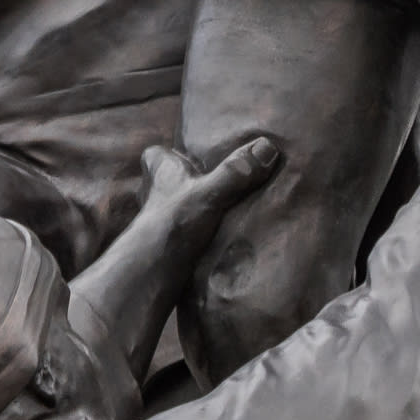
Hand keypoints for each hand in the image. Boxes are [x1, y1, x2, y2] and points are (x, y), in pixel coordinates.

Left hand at [134, 136, 285, 258]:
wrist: (152, 273)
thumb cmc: (173, 223)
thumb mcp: (211, 192)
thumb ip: (236, 172)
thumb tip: (267, 147)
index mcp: (162, 173)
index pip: (154, 154)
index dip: (169, 153)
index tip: (187, 154)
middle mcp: (156, 195)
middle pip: (166, 180)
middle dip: (186, 181)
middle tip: (212, 180)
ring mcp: (160, 222)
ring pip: (175, 207)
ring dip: (191, 209)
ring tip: (219, 210)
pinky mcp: (167, 246)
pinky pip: (183, 232)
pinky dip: (195, 234)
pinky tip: (215, 238)